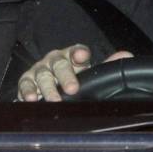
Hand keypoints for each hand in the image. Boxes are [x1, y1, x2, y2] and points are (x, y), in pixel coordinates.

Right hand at [17, 44, 132, 101]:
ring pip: (43, 75)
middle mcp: (55, 60)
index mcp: (72, 56)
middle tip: (73, 89)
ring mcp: (40, 69)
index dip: (80, 53)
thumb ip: (107, 66)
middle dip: (66, 76)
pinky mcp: (26, 81)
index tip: (83, 56)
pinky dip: (28, 91)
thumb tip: (127, 56)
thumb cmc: (73, 78)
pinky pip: (26, 84)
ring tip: (54, 100)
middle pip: (60, 64)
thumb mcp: (90, 73)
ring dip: (48, 88)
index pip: (77, 51)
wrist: (50, 87)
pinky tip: (32, 99)